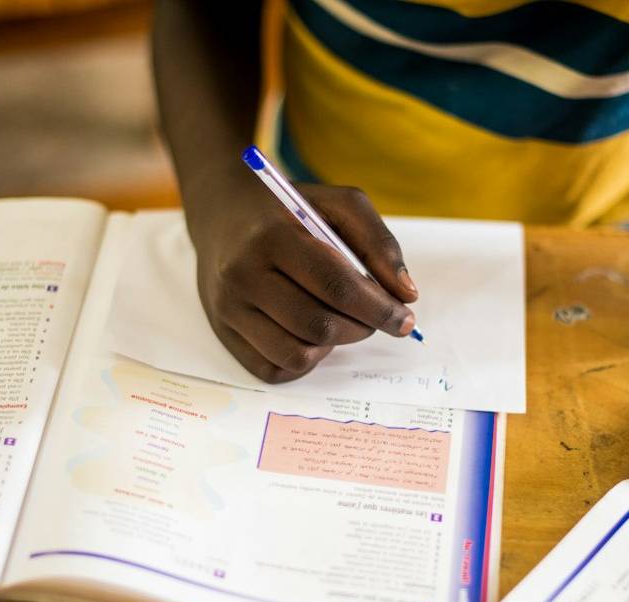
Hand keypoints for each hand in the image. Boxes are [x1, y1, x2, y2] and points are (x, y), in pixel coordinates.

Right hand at [189, 182, 418, 382]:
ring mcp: (228, 308)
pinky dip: (304, 359)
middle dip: (361, 328)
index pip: (336, 286)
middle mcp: (242, 275)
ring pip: (297, 354)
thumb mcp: (339, 204)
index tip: (405, 318)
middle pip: (318, 326)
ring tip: (340, 321)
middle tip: (375, 317)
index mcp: (272, 236)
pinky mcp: (223, 333)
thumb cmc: (290, 209)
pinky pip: (273, 369)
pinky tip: (310, 333)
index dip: (379, 309)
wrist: (222, 211)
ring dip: (334, 346)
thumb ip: (379, 244)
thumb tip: (406, 296)